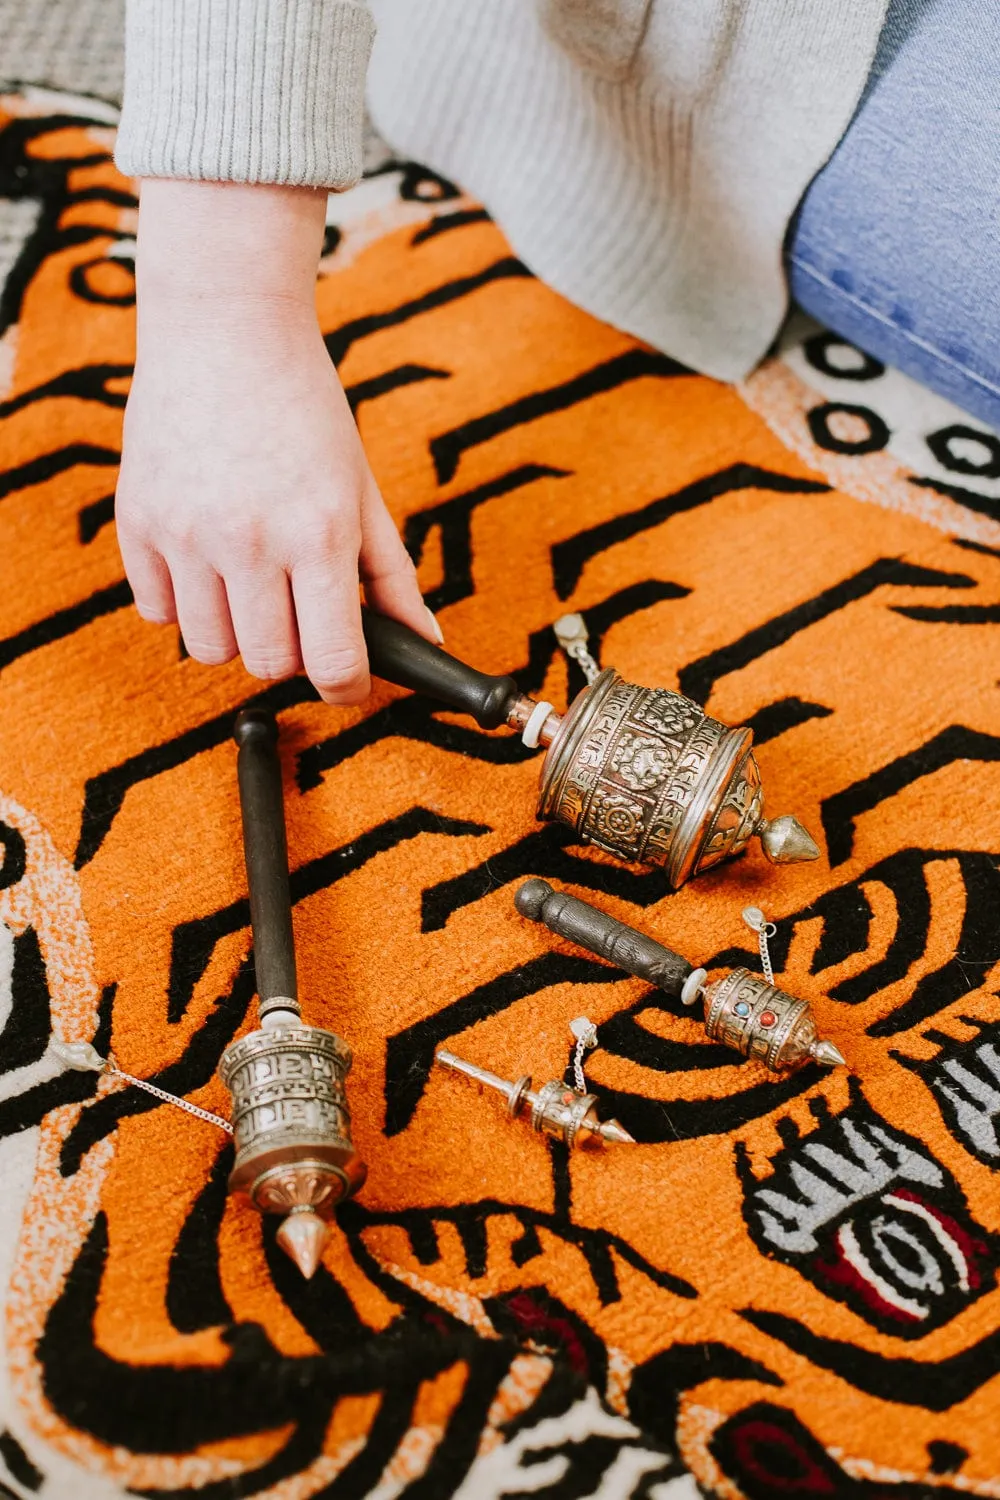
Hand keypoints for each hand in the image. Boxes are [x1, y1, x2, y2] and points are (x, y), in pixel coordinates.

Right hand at [116, 180, 438, 703]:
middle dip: (292, 654)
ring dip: (237, 633)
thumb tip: (425, 641)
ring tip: (250, 584)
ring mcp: (187, 534)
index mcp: (318, 534)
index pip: (333, 661)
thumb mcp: (361, 488)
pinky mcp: (138, 522)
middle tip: (298, 613)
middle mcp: (250, 540)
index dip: (347, 688)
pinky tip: (205, 561)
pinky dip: (184, 603)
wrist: (226, 328)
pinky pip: (157, 612)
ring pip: (210, 649)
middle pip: (268, 665)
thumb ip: (391, 573)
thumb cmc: (305, 406)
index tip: (349, 682)